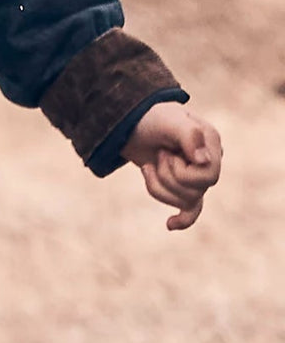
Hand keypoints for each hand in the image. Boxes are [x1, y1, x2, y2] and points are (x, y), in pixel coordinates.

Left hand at [122, 104, 221, 230]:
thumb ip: (188, 135)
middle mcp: (209, 160)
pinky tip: (170, 224)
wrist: (130, 122)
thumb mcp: (167, 119)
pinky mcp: (182, 185)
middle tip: (158, 154)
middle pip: (195, 191)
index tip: (165, 152)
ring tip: (150, 164)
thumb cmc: (151, 117)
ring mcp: (196, 175)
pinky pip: (190, 210)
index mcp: (211, 142)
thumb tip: (204, 162)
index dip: (182, 172)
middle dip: (166, 176)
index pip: (209, 176)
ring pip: (184, 201)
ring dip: (158, 185)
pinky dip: (182, 219)